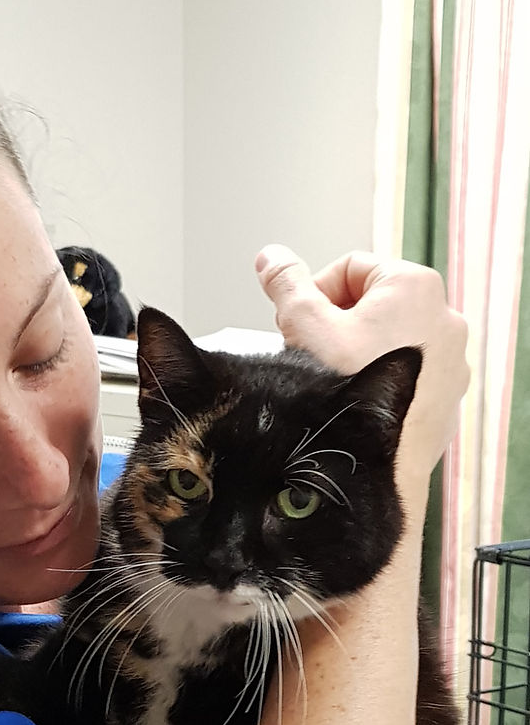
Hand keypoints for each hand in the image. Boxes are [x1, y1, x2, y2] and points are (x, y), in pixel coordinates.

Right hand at [255, 244, 469, 496]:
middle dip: (337, 325)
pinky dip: (381, 379)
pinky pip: (407, 373)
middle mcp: (444, 317)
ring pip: (389, 339)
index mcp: (414, 286)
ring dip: (358, 352)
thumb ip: (286, 284)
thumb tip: (272, 259)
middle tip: (313, 355)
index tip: (302, 326)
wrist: (376, 466)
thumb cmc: (348, 398)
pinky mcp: (449, 394)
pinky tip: (358, 402)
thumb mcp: (302, 327)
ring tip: (335, 381)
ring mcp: (452, 359)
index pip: (350, 267)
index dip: (315, 294)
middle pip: (371, 303)